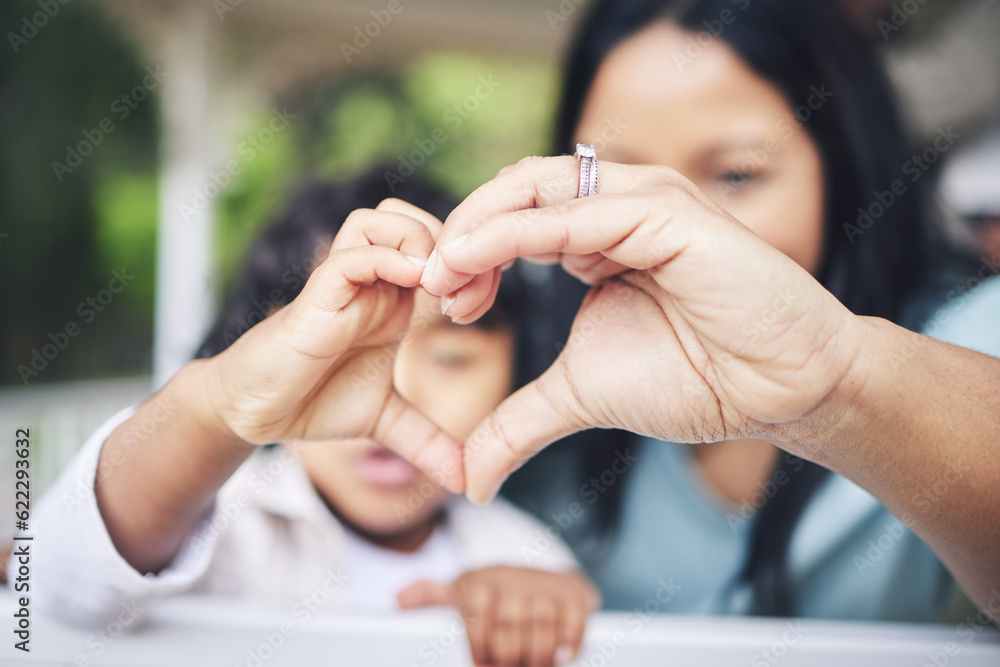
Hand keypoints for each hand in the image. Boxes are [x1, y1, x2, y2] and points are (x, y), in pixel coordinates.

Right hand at [203, 200, 463, 491]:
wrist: (254, 414)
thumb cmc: (316, 402)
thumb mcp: (387, 423)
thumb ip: (428, 442)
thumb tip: (469, 481)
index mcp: (393, 301)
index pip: (436, 247)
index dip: (467, 262)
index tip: (480, 304)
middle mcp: (370, 285)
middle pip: (411, 218)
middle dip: (450, 242)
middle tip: (466, 289)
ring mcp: (342, 288)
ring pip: (379, 221)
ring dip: (416, 242)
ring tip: (437, 286)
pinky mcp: (314, 300)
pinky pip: (349, 259)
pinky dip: (383, 262)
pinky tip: (412, 288)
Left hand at [398, 567, 599, 666]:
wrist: (545, 575)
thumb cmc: (496, 592)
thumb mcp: (463, 590)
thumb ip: (433, 595)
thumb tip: (399, 598)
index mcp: (482, 581)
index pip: (477, 612)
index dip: (479, 645)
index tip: (480, 664)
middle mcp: (513, 579)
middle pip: (509, 623)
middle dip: (507, 656)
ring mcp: (545, 585)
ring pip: (542, 622)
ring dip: (538, 655)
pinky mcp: (574, 593)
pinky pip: (574, 618)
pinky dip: (570, 640)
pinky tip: (562, 657)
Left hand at [420, 157, 862, 501]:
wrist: (780, 390)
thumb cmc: (697, 378)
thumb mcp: (581, 395)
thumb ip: (520, 422)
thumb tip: (472, 477)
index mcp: (596, 235)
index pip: (511, 217)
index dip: (469, 253)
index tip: (447, 306)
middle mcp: (615, 206)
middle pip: (513, 190)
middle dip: (463, 235)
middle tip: (435, 289)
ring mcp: (642, 201)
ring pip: (535, 186)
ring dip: (479, 226)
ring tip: (446, 277)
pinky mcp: (667, 213)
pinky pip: (574, 214)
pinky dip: (514, 232)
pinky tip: (479, 263)